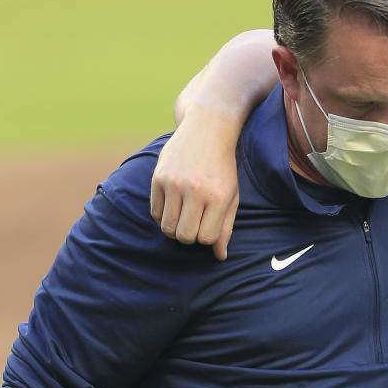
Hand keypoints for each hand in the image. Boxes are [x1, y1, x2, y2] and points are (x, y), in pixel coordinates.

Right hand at [150, 111, 240, 260]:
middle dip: (188, 236)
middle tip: (194, 223)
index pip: (205, 238)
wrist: (207, 129)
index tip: (207, 227)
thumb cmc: (223, 168)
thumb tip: (220, 257)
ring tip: (183, 216)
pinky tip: (173, 204)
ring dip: (174, 228)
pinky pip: (155, 212)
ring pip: (167, 227)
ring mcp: (174, 183)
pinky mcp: (158, 178)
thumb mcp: (232, 196)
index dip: (205, 238)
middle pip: (184, 236)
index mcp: (219, 197)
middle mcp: (196, 191)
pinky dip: (162, 215)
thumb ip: (226, 227)